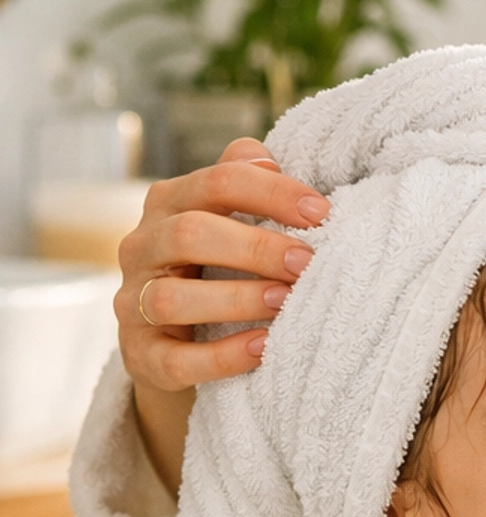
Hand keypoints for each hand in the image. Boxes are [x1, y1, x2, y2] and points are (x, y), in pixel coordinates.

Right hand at [115, 139, 329, 494]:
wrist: (174, 337)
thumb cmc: (217, 264)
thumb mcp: (228, 218)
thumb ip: (244, 181)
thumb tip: (268, 156)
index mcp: (169, 202)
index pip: (218, 181)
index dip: (273, 193)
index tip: (322, 214)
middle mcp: (141, 246)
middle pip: (189, 234)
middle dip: (256, 248)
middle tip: (307, 263)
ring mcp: (132, 302)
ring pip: (170, 297)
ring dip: (237, 298)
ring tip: (286, 302)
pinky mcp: (140, 355)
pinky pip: (174, 359)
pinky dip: (222, 356)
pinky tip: (264, 348)